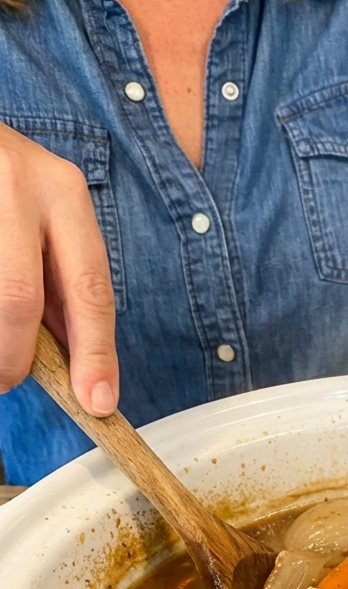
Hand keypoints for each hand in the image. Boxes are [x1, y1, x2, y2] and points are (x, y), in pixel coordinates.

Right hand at [0, 122, 117, 413]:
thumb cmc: (8, 187)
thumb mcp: (46, 220)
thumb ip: (62, 282)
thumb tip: (79, 362)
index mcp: (63, 194)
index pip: (90, 288)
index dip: (95, 353)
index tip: (98, 402)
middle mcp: (21, 187)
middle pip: (20, 297)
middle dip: (15, 356)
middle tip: (8, 381)